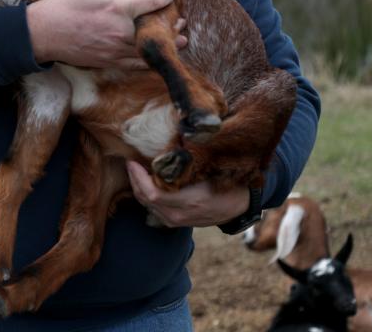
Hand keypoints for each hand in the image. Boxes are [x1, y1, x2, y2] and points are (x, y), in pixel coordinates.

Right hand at [26, 0, 184, 68]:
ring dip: (168, 44)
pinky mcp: (109, 61)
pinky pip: (137, 64)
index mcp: (118, 7)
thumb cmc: (64, 4)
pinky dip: (150, 60)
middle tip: (181, 21)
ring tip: (181, 41)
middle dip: (172, 23)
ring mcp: (116, 49)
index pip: (153, 1)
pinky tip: (157, 56)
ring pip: (150, 49)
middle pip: (157, 28)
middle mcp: (121, 31)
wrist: (42, 34)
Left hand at [126, 161, 248, 227]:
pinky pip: (153, 210)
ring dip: (138, 187)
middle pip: (145, 199)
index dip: (138, 177)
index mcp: (189, 202)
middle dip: (134, 180)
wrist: (241, 206)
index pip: (152, 193)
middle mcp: (180, 215)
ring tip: (135, 170)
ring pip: (147, 205)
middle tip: (130, 162)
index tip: (132, 161)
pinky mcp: (176, 223)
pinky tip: (145, 183)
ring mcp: (177, 221)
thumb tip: (167, 148)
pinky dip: (146, 196)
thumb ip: (188, 166)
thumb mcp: (212, 172)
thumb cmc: (228, 184)